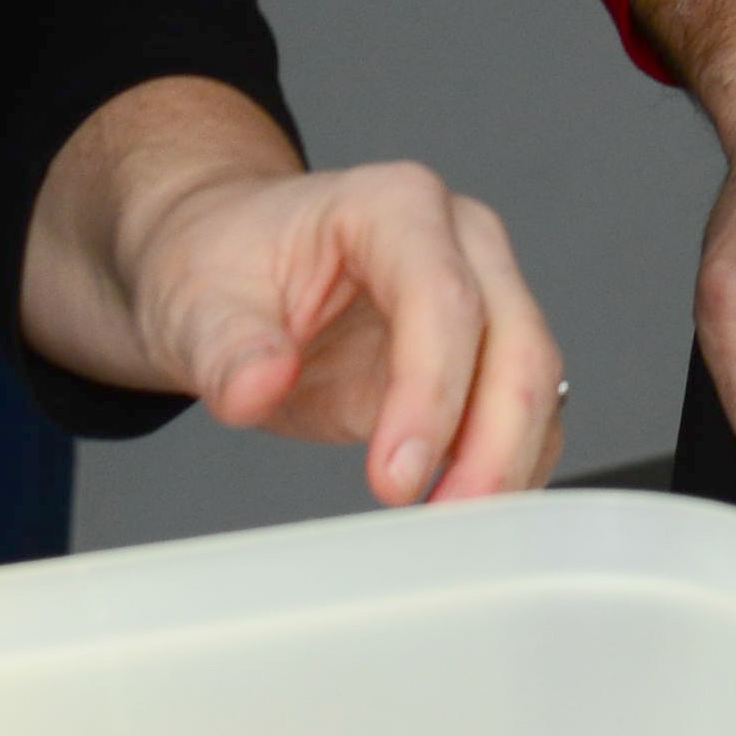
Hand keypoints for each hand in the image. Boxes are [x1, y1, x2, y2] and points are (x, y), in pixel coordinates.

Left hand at [41, 82, 564, 505]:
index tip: (396, 477)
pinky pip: (525, 416)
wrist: (233, 266)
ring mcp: (483, 294)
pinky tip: (463, 512)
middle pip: (515, 340)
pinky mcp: (484, 355)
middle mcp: (459, 241)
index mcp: (393, 205)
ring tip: (449, 530)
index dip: (430, 391)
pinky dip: (507, 467)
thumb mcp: (198, 300)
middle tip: (443, 519)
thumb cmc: (226, 263)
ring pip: (536, 383)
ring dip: (508, 463)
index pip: (441, 296)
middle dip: (493, 441)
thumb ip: (227, 346)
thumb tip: (257, 386)